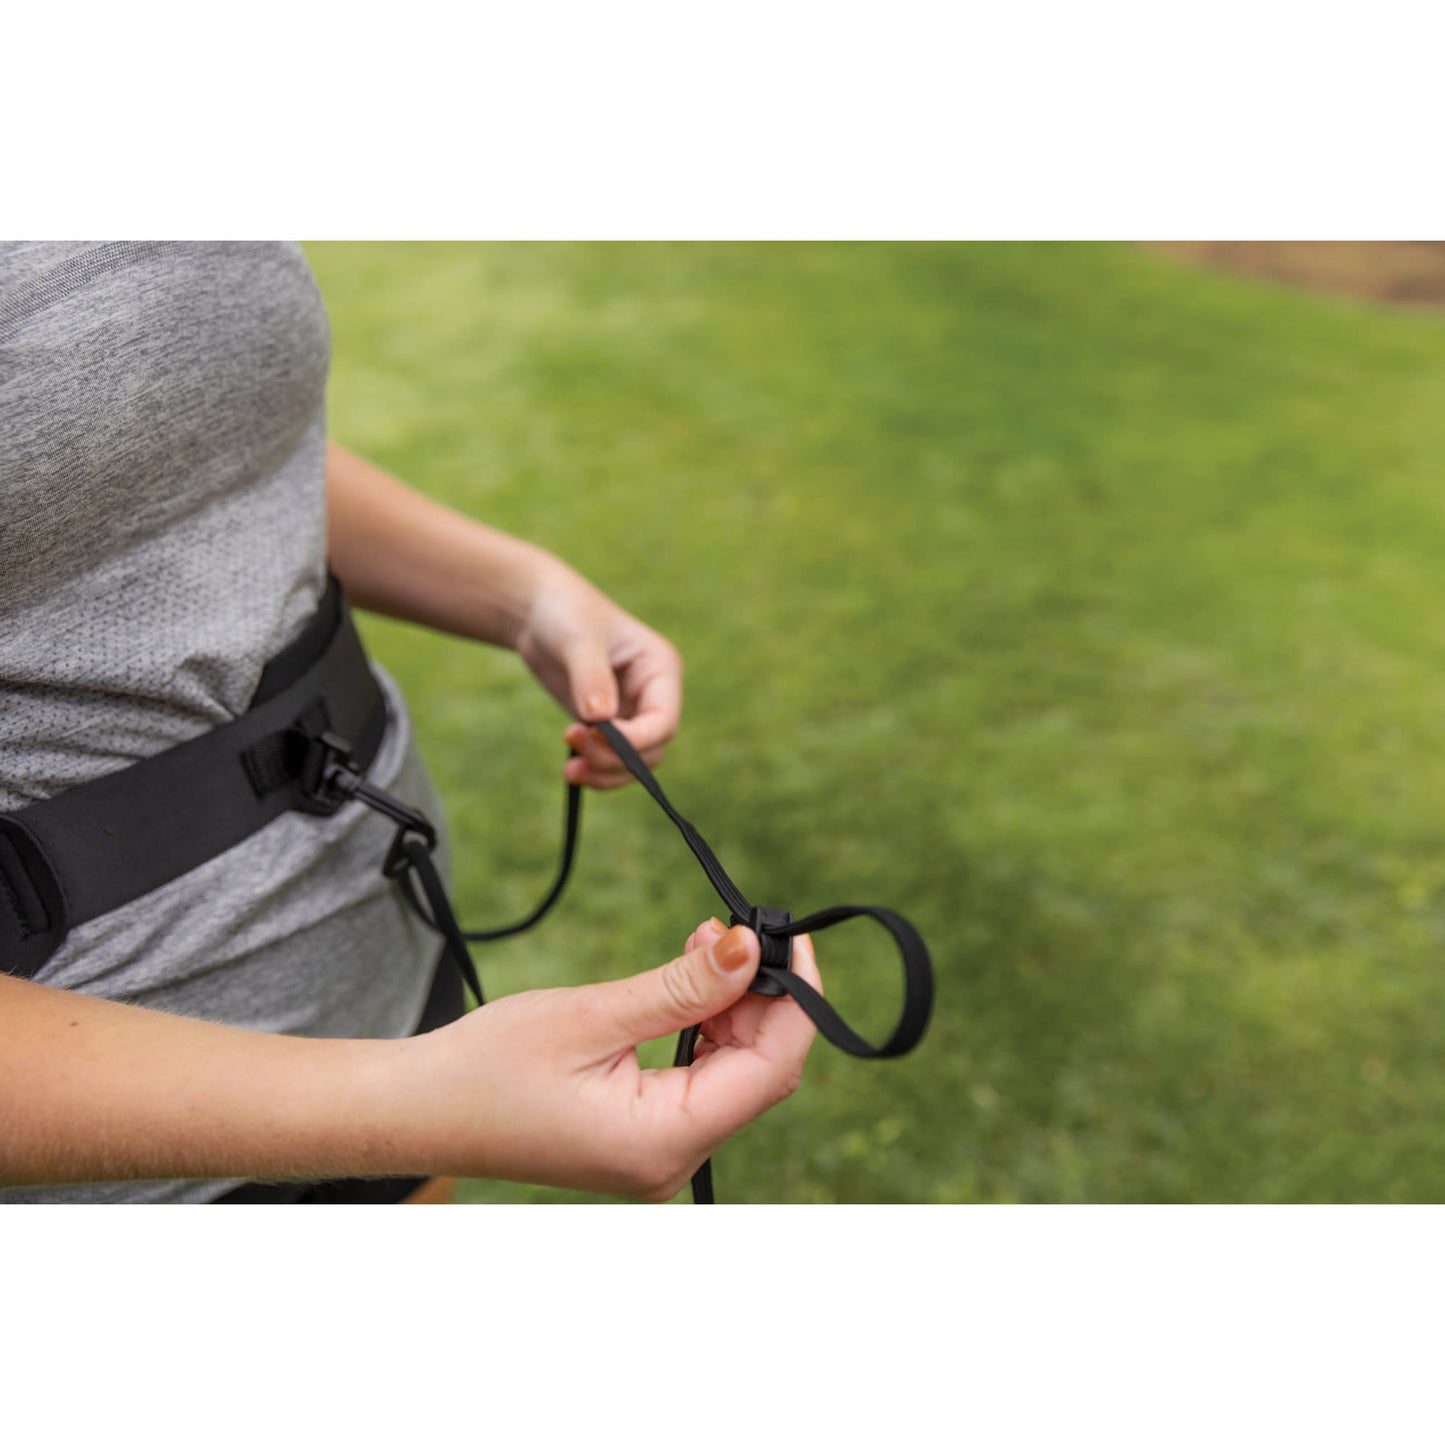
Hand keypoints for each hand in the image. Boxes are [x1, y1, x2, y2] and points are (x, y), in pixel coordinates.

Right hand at [394, 919, 819, 1199]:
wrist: (420, 1110)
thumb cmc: (489, 1065)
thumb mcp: (592, 1014)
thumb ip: (680, 987)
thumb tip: (750, 950)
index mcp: (664, 1141)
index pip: (772, 1069)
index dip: (796, 998)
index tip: (790, 935)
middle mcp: (673, 1160)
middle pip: (760, 1073)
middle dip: (762, 997)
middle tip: (734, 927)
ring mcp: (659, 1155)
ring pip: (734, 1075)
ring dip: (731, 1007)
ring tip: (702, 943)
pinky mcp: (643, 1139)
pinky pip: (700, 1083)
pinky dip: (704, 1029)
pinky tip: (688, 983)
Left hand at [513, 561, 683, 789]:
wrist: (538, 610)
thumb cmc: (566, 612)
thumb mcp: (578, 639)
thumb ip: (591, 677)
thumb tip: (600, 719)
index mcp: (661, 669)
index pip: (663, 721)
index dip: (634, 741)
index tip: (592, 739)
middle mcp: (653, 694)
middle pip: (651, 748)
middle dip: (616, 760)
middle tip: (575, 759)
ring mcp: (632, 711)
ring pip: (634, 762)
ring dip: (606, 773)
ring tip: (571, 771)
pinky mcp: (609, 724)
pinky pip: (612, 759)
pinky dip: (596, 770)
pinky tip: (573, 768)